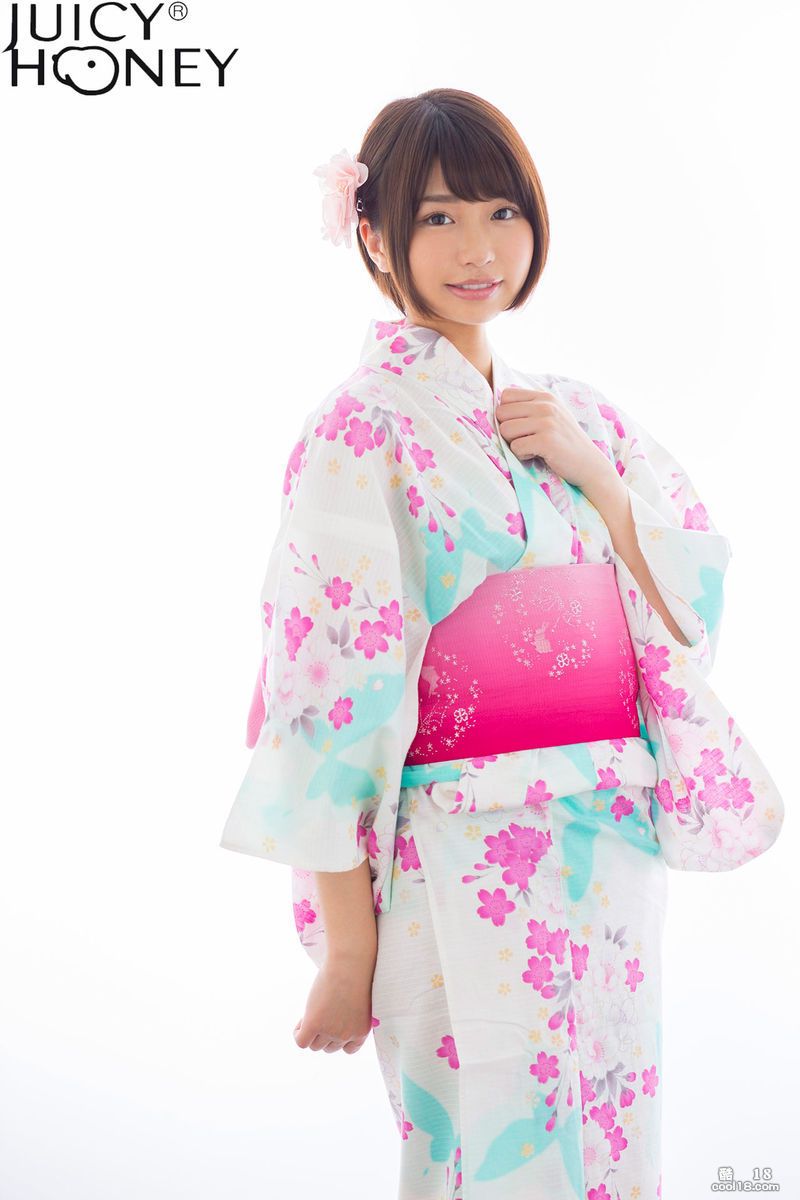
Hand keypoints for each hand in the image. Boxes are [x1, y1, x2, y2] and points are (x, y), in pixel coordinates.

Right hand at [293, 958, 373, 1054]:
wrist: (350, 962)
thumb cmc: (357, 972)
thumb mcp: (359, 999)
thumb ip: (351, 1015)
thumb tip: (334, 1018)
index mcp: (361, 1031)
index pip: (349, 1049)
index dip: (339, 1037)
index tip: (334, 1024)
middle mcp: (347, 1035)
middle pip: (329, 1047)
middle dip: (324, 1034)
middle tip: (321, 1012)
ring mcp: (330, 1031)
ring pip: (314, 1045)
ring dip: (311, 1033)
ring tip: (312, 1012)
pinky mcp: (314, 1024)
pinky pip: (301, 1041)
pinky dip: (298, 1033)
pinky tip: (302, 1021)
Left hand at [495, 385, 617, 493]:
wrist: (589, 464)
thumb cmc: (565, 442)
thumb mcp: (552, 415)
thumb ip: (530, 407)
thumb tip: (498, 406)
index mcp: (545, 397)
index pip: (506, 396)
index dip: (508, 414)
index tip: (522, 426)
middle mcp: (546, 405)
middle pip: (501, 413)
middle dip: (509, 430)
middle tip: (526, 439)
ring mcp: (547, 422)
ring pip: (505, 430)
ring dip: (514, 443)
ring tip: (532, 447)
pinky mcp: (546, 441)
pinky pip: (515, 447)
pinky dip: (522, 455)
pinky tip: (537, 455)